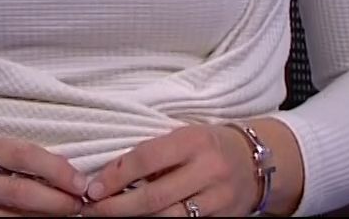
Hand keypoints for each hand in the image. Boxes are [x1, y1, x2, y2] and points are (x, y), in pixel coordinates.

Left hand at [79, 124, 256, 216]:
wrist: (256, 161)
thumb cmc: (210, 145)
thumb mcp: (185, 137)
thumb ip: (153, 153)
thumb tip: (109, 176)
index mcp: (194, 141)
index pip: (146, 159)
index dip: (115, 176)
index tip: (94, 188)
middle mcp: (208, 170)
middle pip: (153, 197)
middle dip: (117, 208)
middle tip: (92, 210)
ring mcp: (217, 200)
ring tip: (110, 218)